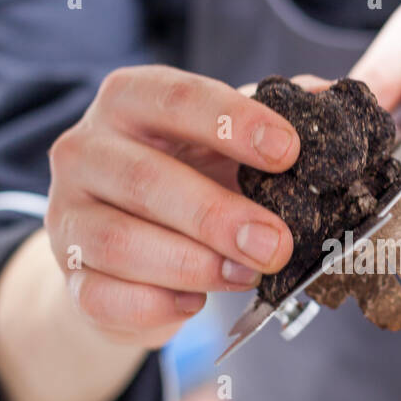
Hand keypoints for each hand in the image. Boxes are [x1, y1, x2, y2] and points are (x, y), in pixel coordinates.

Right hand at [0, 66, 299, 400]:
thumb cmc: (187, 178)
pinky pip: (102, 296)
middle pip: (144, 178)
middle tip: (276, 242)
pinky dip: (156, 304)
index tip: (288, 151)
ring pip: (119, 242)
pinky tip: (196, 303)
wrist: (126, 248)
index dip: (232, 122)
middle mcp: (86, 150)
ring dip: (192, 263)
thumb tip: (333, 96)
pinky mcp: (70, 278)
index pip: (175, 97)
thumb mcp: (227, 142)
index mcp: (130, 101)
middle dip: (217, 214)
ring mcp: (68, 216)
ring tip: (246, 274)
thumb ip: (277, 117)